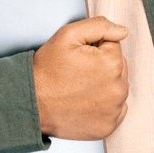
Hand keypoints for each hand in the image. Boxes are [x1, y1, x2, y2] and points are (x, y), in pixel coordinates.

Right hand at [32, 16, 127, 139]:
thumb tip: (122, 31)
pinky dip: (104, 105)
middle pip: (118, 67)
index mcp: (112, 63)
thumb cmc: (47, 70)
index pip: (114, 46)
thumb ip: (99, 26)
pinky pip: (115, 109)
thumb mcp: (67, 35)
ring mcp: (114, 110)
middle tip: (77, 73)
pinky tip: (85, 102)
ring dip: (104, 85)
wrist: (31, 102)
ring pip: (117, 88)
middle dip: (102, 66)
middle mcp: (118, 88)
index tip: (79, 58)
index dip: (94, 48)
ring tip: (79, 88)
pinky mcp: (108, 127)